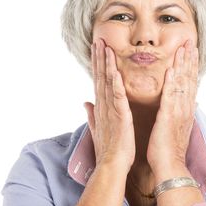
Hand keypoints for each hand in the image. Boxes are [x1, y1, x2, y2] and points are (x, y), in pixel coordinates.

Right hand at [83, 38, 135, 172]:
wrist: (112, 165)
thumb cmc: (109, 148)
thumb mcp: (98, 128)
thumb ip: (92, 114)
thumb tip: (86, 103)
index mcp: (102, 107)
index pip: (98, 81)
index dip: (97, 65)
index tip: (97, 50)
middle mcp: (103, 105)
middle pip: (100, 77)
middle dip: (99, 58)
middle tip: (98, 40)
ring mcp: (110, 109)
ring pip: (107, 82)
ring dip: (105, 63)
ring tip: (104, 46)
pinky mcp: (120, 115)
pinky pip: (118, 96)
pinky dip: (116, 82)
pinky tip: (115, 69)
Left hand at [146, 39, 198, 171]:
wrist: (170, 165)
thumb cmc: (170, 148)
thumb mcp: (178, 127)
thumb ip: (183, 112)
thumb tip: (190, 103)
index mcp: (185, 109)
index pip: (190, 83)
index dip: (191, 66)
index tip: (191, 51)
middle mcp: (185, 107)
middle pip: (189, 79)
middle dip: (190, 59)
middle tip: (190, 42)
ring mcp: (178, 111)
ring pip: (183, 84)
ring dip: (183, 65)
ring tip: (184, 48)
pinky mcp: (168, 117)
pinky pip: (171, 97)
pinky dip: (172, 82)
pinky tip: (172, 69)